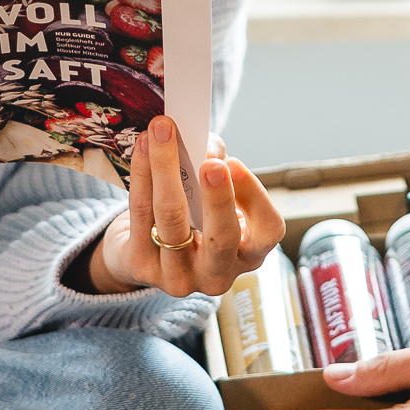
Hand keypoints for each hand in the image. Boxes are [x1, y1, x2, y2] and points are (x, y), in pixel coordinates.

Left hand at [88, 119, 284, 299]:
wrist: (145, 251)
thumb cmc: (193, 215)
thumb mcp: (216, 195)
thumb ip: (217, 167)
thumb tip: (206, 147)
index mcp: (249, 253)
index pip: (268, 231)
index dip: (255, 197)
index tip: (234, 164)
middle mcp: (218, 272)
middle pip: (221, 238)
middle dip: (217, 198)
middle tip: (210, 163)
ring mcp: (179, 276)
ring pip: (173, 220)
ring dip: (167, 169)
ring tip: (163, 132)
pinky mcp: (142, 267)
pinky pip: (141, 214)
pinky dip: (142, 174)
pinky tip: (143, 146)